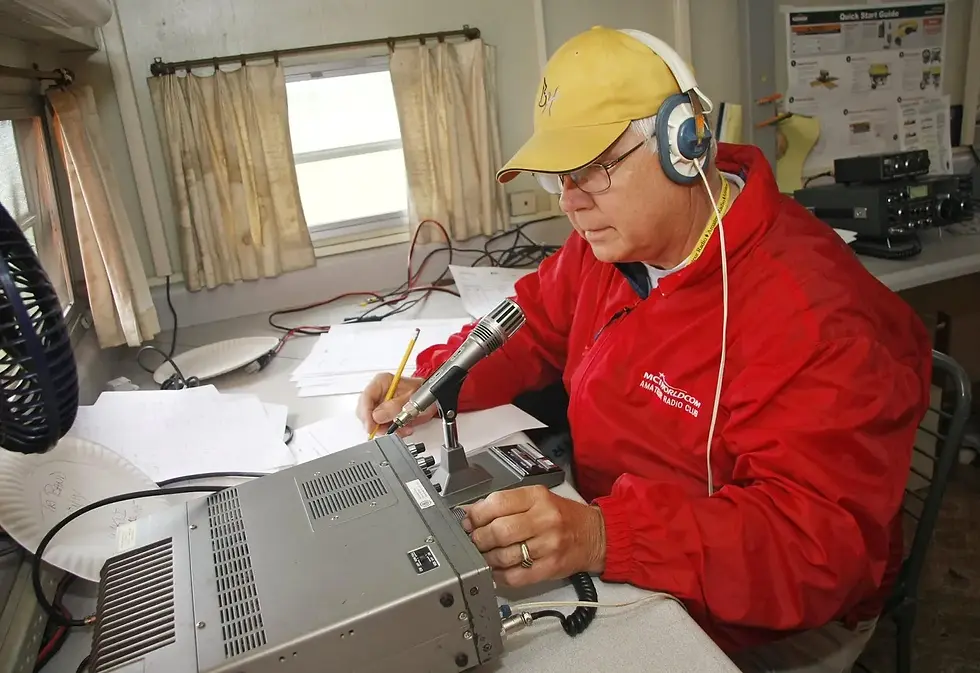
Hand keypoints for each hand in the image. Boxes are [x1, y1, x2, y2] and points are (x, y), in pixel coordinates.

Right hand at [355, 373, 435, 435]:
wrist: (432, 398)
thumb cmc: (423, 391)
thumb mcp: (411, 397)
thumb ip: (394, 406)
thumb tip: (377, 416)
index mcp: (382, 381)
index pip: (366, 397)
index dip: (366, 413)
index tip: (371, 426)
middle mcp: (379, 392)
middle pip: (366, 411)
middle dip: (377, 424)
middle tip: (388, 429)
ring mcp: (380, 404)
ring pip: (372, 421)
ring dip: (386, 429)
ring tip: (402, 429)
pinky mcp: (384, 414)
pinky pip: (381, 426)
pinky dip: (391, 430)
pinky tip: (402, 429)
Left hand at [461, 485, 605, 587]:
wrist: (595, 535)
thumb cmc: (562, 517)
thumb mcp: (536, 500)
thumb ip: (505, 504)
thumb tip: (469, 512)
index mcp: (537, 497)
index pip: (497, 503)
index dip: (476, 515)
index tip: (468, 522)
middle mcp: (544, 519)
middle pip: (499, 531)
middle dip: (478, 539)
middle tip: (475, 541)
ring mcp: (548, 545)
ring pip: (504, 556)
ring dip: (487, 559)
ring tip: (485, 556)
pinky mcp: (550, 568)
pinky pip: (515, 577)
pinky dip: (499, 576)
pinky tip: (496, 571)